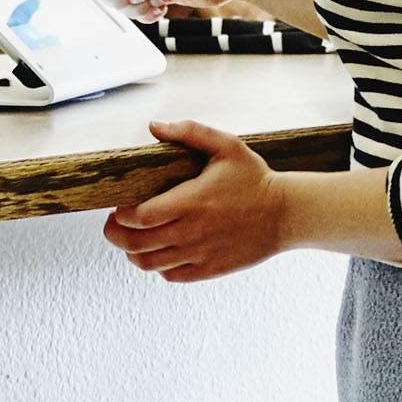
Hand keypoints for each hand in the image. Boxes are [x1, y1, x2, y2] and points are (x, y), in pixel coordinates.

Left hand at [107, 120, 289, 280]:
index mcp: (191, 202)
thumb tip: (154, 127)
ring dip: (133, 252)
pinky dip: (158, 266)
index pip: (137, 217)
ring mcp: (200, 254)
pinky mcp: (209, 269)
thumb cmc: (255, 178)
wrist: (286, 214)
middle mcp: (191, 233)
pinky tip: (162, 251)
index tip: (120, 204)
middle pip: (134, 244)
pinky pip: (171, 275)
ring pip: (148, 264)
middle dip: (116, 235)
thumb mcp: (227, 145)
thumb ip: (190, 132)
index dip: (120, 213)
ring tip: (134, 239)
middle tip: (115, 224)